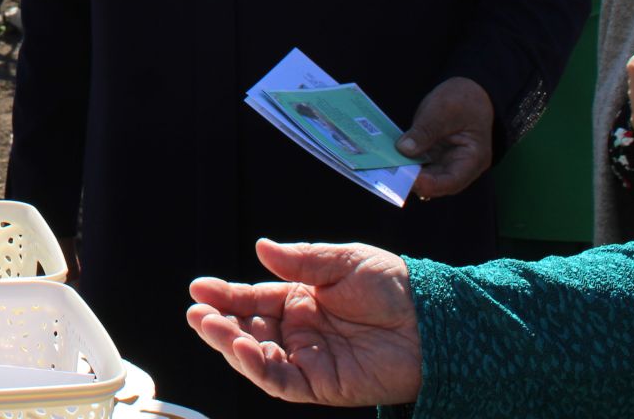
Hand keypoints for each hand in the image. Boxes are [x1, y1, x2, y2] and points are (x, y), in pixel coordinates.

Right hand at [187, 238, 421, 407]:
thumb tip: (260, 248)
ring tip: (211, 327)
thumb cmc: (394, 285)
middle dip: (219, 322)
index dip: (226, 295)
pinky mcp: (323, 385)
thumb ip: (300, 259)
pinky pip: (283, 381)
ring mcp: (310, 359)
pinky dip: (257, 367)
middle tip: (197, 313)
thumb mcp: (343, 260)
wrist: (435, 320)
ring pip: (258, 358)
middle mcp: (301, 332)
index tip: (199, 289)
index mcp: (301, 299)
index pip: (254, 299)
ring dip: (230, 344)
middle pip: (248, 330)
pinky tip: (242, 348)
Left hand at [397, 76, 493, 198]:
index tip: (409, 180)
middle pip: (436, 183)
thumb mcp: (445, 110)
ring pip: (425, 175)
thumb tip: (404, 150)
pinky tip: (387, 157)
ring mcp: (446, 161)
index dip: (431, 185)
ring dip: (406, 172)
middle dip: (413, 181)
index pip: (452, 181)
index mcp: (473, 158)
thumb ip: (426, 130)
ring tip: (384, 168)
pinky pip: (418, 163)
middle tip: (389, 176)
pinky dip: (405, 161)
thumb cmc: (464, 99)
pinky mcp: (433, 154)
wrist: (469, 90)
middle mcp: (460, 166)